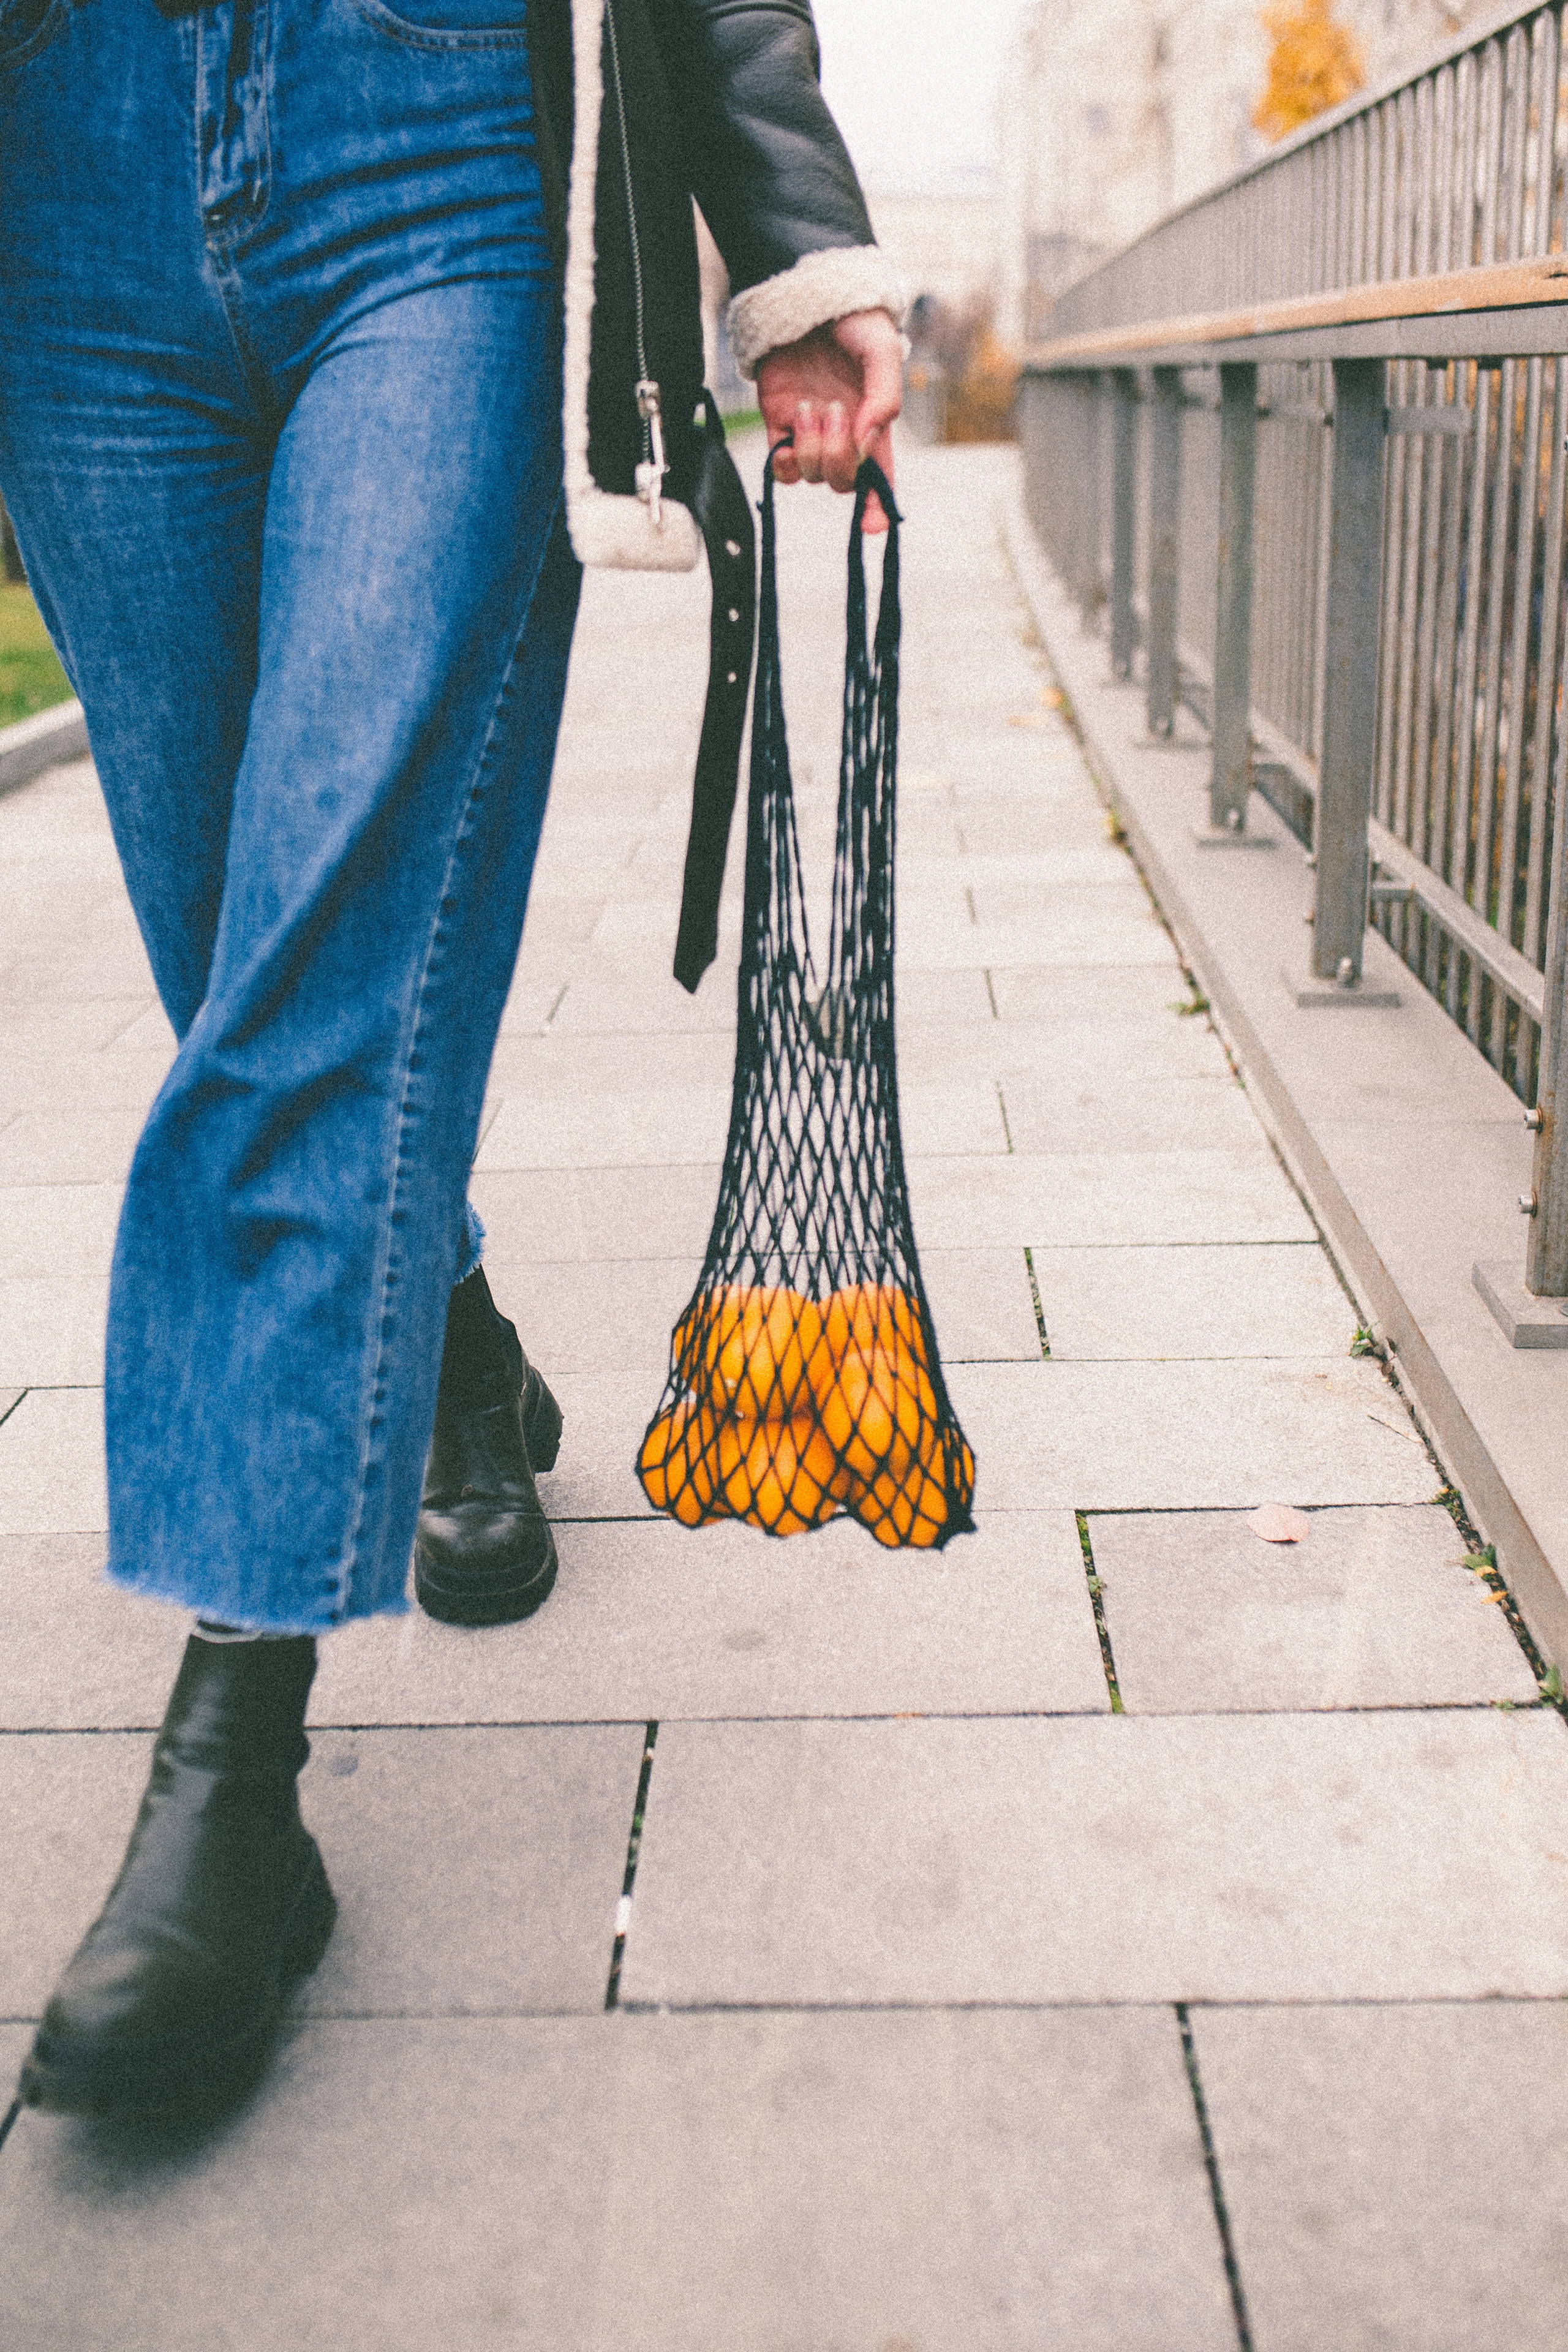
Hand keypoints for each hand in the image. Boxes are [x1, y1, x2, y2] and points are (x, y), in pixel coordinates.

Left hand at [756, 308, 901, 532]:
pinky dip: (786, 455)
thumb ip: (885, 399)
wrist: (806, 293)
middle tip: (835, 413)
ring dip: (812, 448)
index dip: (877, 507)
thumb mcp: (882, 352)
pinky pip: (780, 467)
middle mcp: (844, 435)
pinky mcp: (778, 424)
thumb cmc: (853, 320)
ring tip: (811, 406)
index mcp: (874, 424)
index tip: (872, 526)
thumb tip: (864, 443)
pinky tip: (794, 421)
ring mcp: (810, 432)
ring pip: (812, 475)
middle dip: (840, 459)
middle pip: (843, 482)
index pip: (879, 478)